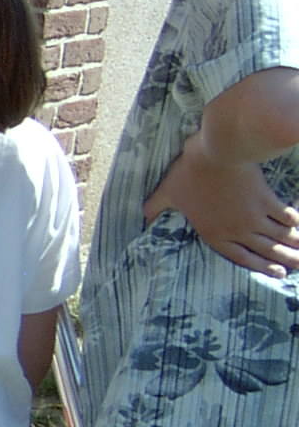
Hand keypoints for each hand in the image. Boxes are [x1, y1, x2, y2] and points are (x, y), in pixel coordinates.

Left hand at [144, 132, 298, 276]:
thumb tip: (143, 218)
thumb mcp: (167, 192)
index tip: (276, 273)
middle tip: (298, 267)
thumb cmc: (190, 172)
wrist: (218, 153)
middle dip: (284, 261)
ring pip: (279, 237)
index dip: (260, 267)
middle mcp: (237, 230)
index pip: (240, 257)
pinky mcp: (267, 200)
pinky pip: (286, 217)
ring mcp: (254, 217)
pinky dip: (296, 223)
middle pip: (266, 251)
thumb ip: (156, 208)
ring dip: (294, 247)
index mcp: (214, 233)